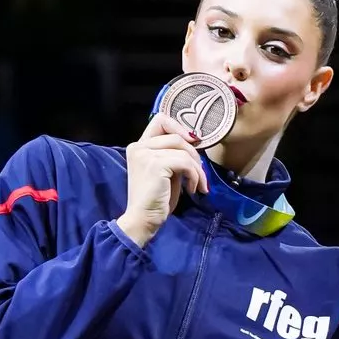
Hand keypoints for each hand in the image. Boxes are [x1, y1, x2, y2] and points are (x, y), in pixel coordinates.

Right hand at [117, 113, 208, 247]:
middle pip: (176, 135)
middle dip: (194, 154)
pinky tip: (192, 189)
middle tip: (199, 173)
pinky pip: (185, 163)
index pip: (160, 120)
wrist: (144, 219)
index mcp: (139, 146)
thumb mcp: (167, 172)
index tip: (193, 143)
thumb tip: (194, 142)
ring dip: (197, 169)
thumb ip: (174, 155)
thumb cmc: (157, 199)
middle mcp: (139, 146)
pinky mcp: (155, 165)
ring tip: (198, 185)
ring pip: (184, 150)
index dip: (180, 127)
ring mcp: (145, 154)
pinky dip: (195, 176)